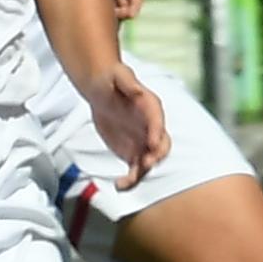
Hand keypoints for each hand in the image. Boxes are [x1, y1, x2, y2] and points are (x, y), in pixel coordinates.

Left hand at [82, 61, 168, 178]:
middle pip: (161, 146)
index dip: (157, 133)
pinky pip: (134, 169)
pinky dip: (129, 179)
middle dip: (155, 156)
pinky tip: (119, 185)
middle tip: (145, 163)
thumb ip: (128, 83)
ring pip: (148, 162)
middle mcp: (151, 127)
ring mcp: (142, 142)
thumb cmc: (111, 79)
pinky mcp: (132, 152)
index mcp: (151, 108)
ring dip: (140, 173)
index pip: (158, 122)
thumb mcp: (118, 75)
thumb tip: (138, 91)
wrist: (102, 89)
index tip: (152, 143)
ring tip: (125, 182)